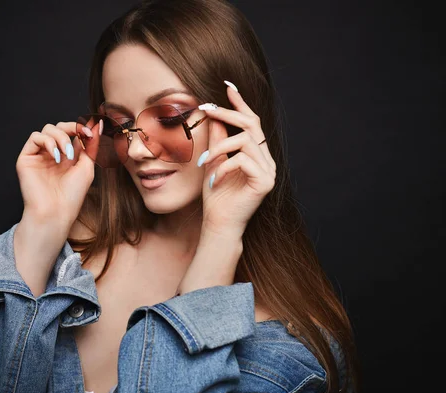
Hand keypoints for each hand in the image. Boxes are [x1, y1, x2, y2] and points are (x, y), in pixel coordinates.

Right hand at [16, 120, 98, 227]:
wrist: (56, 211)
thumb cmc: (72, 194)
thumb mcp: (87, 166)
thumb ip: (91, 145)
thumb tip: (97, 124)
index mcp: (67, 156)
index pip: (72, 132)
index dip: (80, 128)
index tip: (90, 132)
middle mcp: (52, 154)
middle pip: (59, 127)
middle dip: (71, 128)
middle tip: (80, 137)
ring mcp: (39, 155)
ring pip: (47, 129)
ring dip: (61, 137)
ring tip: (66, 154)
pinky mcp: (26, 158)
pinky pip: (35, 137)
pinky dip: (47, 142)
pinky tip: (56, 156)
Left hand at [198, 84, 276, 237]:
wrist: (219, 225)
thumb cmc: (216, 197)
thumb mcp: (213, 161)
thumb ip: (217, 140)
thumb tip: (214, 115)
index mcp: (256, 155)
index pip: (251, 122)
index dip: (240, 103)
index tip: (227, 87)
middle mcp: (266, 161)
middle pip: (251, 124)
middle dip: (228, 113)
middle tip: (206, 109)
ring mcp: (269, 171)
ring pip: (245, 140)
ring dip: (220, 147)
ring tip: (204, 162)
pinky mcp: (265, 182)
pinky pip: (243, 160)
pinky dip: (224, 165)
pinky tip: (215, 179)